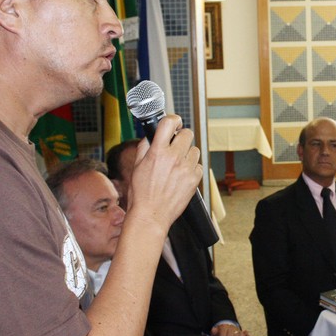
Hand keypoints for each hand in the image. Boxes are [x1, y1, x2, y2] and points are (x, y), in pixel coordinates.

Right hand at [129, 115, 201, 230]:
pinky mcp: (194, 179)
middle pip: (187, 134)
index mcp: (157, 152)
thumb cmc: (141, 194)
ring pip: (195, 150)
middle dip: (181, 138)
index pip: (169, 123)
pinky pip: (199, 165)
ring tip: (178, 164)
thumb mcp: (137, 166)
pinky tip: (182, 175)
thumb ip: (145, 147)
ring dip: (187, 154)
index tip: (174, 124)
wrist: (151, 215)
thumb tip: (152, 135)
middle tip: (175, 146)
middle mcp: (174, 158)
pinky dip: (192, 168)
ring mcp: (186, 168)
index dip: (173, 120)